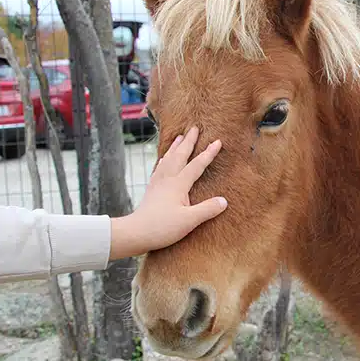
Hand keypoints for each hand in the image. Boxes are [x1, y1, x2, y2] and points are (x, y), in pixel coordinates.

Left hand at [109, 126, 226, 259]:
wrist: (135, 232)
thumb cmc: (162, 227)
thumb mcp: (189, 221)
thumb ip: (207, 209)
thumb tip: (224, 201)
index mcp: (178, 184)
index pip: (197, 165)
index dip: (208, 153)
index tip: (217, 141)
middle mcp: (168, 179)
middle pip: (180, 155)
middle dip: (189, 141)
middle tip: (194, 127)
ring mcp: (158, 183)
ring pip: (168, 159)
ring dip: (175, 147)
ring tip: (179, 137)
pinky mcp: (152, 189)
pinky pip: (160, 167)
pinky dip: (164, 159)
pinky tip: (164, 159)